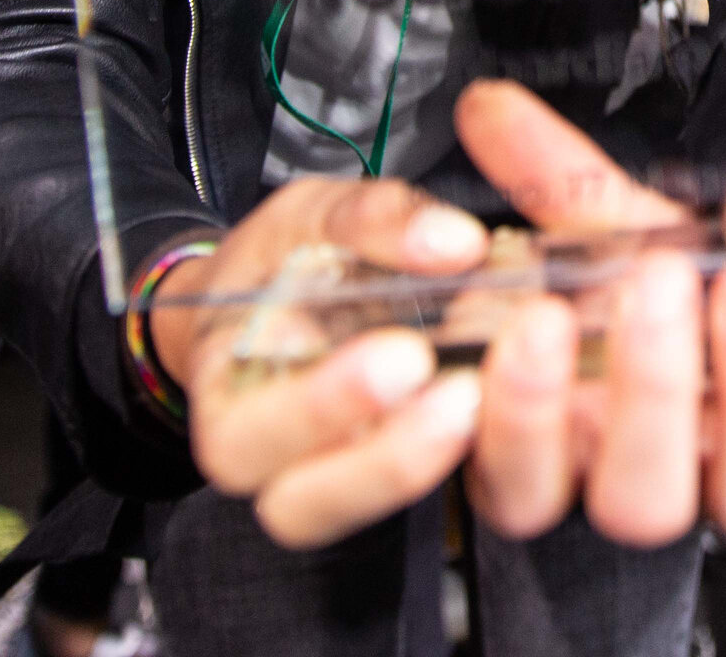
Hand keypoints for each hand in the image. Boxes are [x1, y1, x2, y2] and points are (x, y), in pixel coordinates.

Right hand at [164, 175, 490, 550]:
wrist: (269, 294)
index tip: (405, 353)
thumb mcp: (305, 215)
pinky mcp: (388, 466)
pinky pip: (416, 490)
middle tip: (460, 393)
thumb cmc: (275, 262)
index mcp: (226, 398)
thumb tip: (453, 240)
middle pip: (302, 505)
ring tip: (483, 403)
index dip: (322, 408)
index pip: (247, 437)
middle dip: (384, 458)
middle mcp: (268, 458)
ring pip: (360, 510)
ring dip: (427, 465)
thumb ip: (367, 221)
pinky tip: (499, 408)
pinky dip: (461, 456)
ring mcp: (329, 472)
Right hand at [452, 81, 725, 545]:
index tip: (535, 322)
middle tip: (656, 279)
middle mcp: (668, 472)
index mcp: (581, 437)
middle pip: (639, 503)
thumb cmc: (694, 264)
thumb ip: (555, 182)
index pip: (523, 483)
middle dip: (648, 392)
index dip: (521, 423)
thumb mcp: (624, 226)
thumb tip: (486, 109)